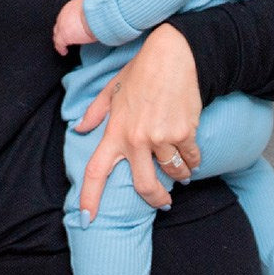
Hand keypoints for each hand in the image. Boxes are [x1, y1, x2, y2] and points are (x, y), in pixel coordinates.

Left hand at [53, 0, 95, 54]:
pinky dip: (61, 48)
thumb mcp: (94, 10)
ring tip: (64, 45)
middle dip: (63, 29)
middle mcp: (65, 14)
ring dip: (61, 39)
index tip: (73, 27)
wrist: (96, 16)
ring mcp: (62, 25)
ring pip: (58, 33)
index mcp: (73, 6)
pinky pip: (59, 43)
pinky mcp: (63, 35)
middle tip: (69, 36)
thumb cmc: (99, 12)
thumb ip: (90, 13)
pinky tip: (64, 52)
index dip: (69, 22)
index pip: (67, 15)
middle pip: (61, 23)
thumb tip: (96, 18)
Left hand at [73, 24, 201, 217]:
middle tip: (161, 202)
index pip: (96, 171)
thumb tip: (80, 128)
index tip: (85, 218)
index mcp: (114, 132)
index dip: (89, 198)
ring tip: (181, 170)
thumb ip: (95, 113)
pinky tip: (191, 154)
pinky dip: (193, 160)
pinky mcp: (184, 133)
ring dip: (180, 176)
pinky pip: (191, 158)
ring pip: (173, 173)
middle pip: (145, 187)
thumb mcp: (112, 90)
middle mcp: (136, 140)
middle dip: (155, 199)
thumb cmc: (141, 72)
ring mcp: (161, 138)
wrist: (174, 56)